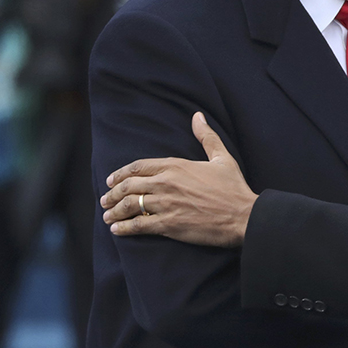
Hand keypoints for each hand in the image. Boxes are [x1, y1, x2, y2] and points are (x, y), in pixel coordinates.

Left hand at [100, 112, 256, 246]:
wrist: (242, 216)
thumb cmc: (234, 188)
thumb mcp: (222, 158)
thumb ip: (207, 137)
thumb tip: (198, 116)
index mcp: (176, 165)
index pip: (139, 166)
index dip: (121, 173)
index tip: (112, 180)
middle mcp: (166, 183)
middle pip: (129, 186)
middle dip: (113, 193)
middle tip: (105, 200)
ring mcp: (165, 204)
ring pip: (129, 205)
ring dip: (114, 211)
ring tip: (107, 216)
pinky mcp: (168, 224)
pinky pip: (138, 225)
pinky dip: (124, 228)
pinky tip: (117, 230)